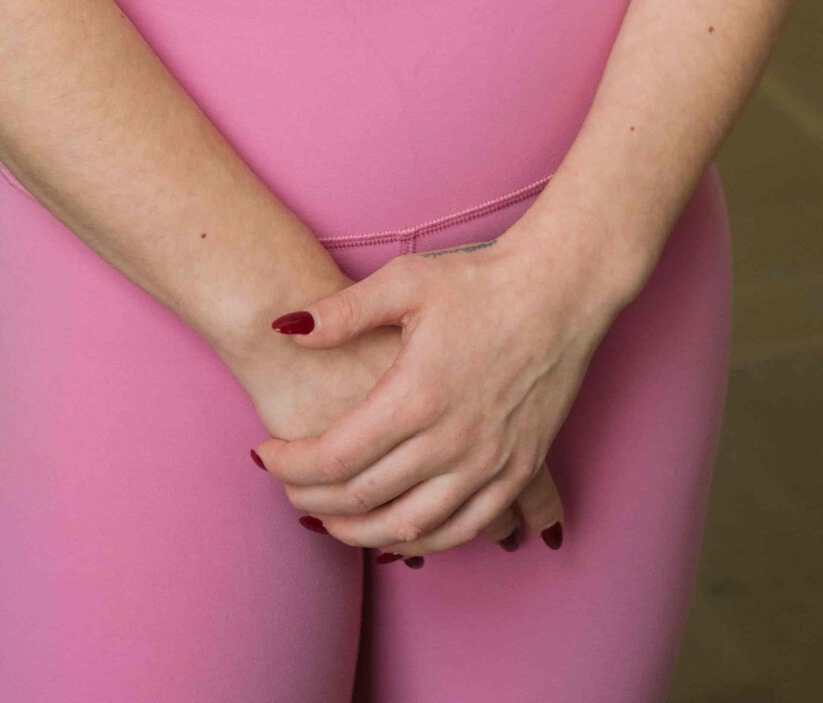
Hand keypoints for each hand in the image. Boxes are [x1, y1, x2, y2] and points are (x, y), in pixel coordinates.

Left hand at [249, 235, 609, 559]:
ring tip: (329, 520)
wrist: (559, 291)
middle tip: (286, 488)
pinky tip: (396, 534)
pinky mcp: (518, 471)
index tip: (263, 455)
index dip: (290, 464)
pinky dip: (423, 542)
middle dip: (312, 500)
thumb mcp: (406, 281)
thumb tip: (287, 330)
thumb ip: (344, 311)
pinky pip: (463, 531)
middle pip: (364, 499)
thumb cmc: (481, 281)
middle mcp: (452, 441)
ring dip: (360, 535)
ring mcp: (489, 463)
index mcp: (417, 395)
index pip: (335, 455)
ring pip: (411, 528)